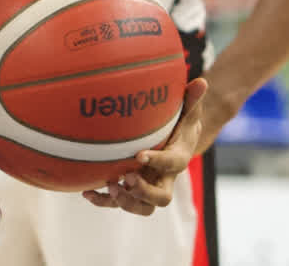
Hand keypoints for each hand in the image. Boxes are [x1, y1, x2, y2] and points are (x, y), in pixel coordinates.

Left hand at [83, 77, 207, 216]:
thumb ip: (192, 98)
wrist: (176, 140)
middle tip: (126, 178)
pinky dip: (104, 201)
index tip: (139, 154)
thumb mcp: (187, 109)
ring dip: (126, 201)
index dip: (157, 162)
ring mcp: (148, 185)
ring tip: (110, 186)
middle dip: (144, 192)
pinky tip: (87, 193)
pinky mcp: (133, 189)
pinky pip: (120, 202)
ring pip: (143, 207)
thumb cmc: (180, 121)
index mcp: (178, 158)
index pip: (173, 164)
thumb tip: (201, 81)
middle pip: (161, 198)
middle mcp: (165, 177)